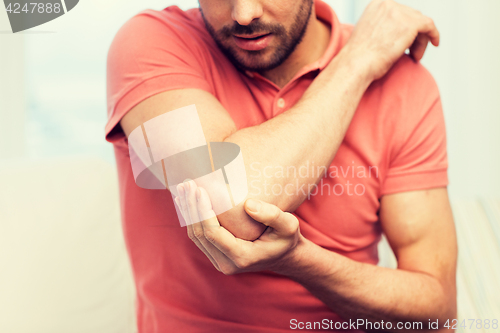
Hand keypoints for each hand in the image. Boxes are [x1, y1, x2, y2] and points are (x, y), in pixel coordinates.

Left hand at [175, 180, 301, 274]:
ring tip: (184, 188)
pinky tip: (188, 200)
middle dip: (191, 207)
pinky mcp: (215, 255)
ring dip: (188, 211)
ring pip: (195, 236)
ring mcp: (219, 261)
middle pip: (200, 234)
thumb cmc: (286, 238)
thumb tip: (248, 204)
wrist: (284, 256)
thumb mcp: (289, 226)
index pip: (213, 233)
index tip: (199, 189)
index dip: (203, 211)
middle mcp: (226, 264)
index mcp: (242, 257)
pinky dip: (192, 217)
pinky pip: (198, 237)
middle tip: (187, 183)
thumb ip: (272, 215)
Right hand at [341, 0, 439, 80]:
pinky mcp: (411, 24)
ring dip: (420, 40)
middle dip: (413, 35)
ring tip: (414, 56)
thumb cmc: (358, 57)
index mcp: (376, 4)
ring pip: (420, 23)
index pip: (400, 12)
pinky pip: (429, 26)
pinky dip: (433, 34)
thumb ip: (383, 27)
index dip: (405, 27)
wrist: (356, 64)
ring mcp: (400, 12)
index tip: (407, 40)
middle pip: (411, 16)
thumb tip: (397, 33)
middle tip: (411, 53)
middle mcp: (388, 4)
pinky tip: (435, 43)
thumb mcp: (368, 33)